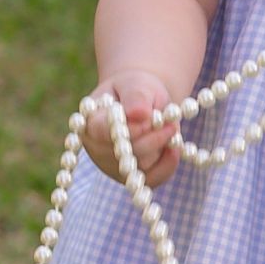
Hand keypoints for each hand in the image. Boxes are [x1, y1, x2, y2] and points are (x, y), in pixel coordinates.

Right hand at [82, 70, 181, 189]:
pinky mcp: (129, 178)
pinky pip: (152, 180)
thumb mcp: (136, 83)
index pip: (102, 132)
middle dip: (152, 138)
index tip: (149, 116)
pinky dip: (168, 164)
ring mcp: (111, 167)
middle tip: (170, 122)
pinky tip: (174, 148)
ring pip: (142, 166)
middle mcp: (95, 148)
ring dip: (161, 146)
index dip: (128, 128)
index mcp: (90, 121)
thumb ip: (136, 96)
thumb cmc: (135, 89)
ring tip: (167, 127)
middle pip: (125, 153)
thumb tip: (140, 114)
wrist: (141, 102)